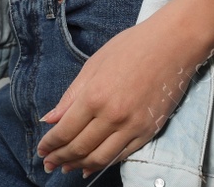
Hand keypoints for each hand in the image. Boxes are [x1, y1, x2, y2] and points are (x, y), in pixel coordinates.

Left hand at [34, 16, 205, 175]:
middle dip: (61, 158)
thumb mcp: (93, 65)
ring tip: (67, 168)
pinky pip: (122, 155)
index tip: (41, 151)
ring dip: (80, 165)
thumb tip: (50, 119)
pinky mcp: (149, 132)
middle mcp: (112, 116)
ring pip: (101, 158)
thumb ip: (71, 96)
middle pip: (80, 148)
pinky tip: (92, 165)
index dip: (50, 144)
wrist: (172, 45)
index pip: (65, 130)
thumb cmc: (131, 47)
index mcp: (94, 96)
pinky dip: (105, 163)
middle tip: (49, 164)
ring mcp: (133, 126)